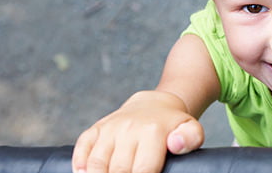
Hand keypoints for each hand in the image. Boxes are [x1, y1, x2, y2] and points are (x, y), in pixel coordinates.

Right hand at [72, 90, 204, 172]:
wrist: (154, 105)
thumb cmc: (172, 126)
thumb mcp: (190, 128)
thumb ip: (191, 138)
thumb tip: (176, 144)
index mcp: (152, 131)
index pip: (144, 169)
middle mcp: (128, 128)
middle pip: (119, 170)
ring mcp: (109, 129)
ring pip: (97, 163)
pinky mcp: (95, 129)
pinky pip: (82, 148)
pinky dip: (80, 165)